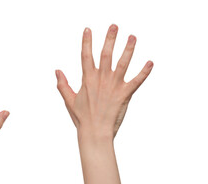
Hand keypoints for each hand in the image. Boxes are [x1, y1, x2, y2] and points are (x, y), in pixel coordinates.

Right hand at [56, 24, 152, 138]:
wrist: (95, 132)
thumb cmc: (82, 118)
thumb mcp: (69, 100)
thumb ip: (62, 84)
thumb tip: (57, 71)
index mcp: (87, 80)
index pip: (86, 56)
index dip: (87, 42)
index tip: (88, 30)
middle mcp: (101, 80)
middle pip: (106, 54)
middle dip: (110, 39)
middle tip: (114, 26)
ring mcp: (114, 86)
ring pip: (123, 63)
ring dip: (128, 49)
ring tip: (133, 37)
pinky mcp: (125, 94)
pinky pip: (137, 81)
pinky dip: (144, 72)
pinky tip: (150, 63)